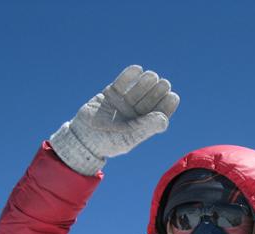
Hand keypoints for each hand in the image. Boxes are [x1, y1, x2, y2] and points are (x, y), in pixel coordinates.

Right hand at [50, 65, 179, 175]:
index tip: (172, 96)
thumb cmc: (107, 142)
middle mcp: (134, 113)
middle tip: (163, 83)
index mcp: (142, 126)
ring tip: (151, 76)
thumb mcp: (128, 138)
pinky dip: (129, 75)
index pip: (159, 113)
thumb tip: (164, 118)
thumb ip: (146, 128)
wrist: (83, 137)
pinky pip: (123, 82)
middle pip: (150, 99)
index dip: (167, 104)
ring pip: (138, 89)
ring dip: (146, 82)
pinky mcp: (111, 94)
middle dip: (157, 90)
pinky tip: (138, 69)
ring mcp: (123, 102)